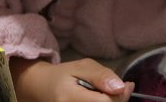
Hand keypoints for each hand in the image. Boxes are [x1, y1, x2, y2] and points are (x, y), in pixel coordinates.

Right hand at [10, 57, 134, 101]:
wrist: (40, 89)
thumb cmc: (61, 76)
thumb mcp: (80, 66)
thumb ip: (101, 76)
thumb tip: (121, 87)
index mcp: (69, 98)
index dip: (120, 95)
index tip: (125, 85)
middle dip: (116, 100)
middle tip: (117, 88)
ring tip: (105, 93)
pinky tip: (100, 99)